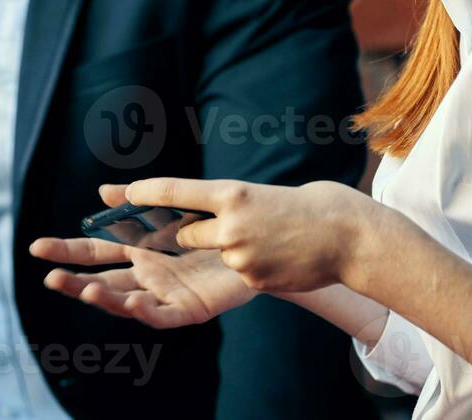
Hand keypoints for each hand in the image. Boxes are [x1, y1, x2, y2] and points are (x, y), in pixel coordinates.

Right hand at [29, 185, 256, 328]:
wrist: (257, 246)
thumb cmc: (213, 228)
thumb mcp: (175, 208)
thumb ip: (141, 199)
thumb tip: (102, 191)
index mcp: (137, 251)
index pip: (94, 251)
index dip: (66, 251)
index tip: (37, 248)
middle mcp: (144, 276)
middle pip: (102, 281)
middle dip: (75, 281)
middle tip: (50, 277)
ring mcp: (163, 295)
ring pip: (126, 301)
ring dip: (105, 298)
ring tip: (87, 289)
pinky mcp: (188, 310)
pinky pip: (162, 314)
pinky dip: (146, 311)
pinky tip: (134, 300)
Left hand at [126, 177, 384, 293]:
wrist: (353, 237)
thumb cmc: (317, 205)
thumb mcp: (268, 193)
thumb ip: (237, 204)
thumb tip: (215, 213)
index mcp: (234, 193)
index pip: (176, 191)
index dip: (144, 193)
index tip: (119, 193)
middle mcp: (230, 224)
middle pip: (185, 234)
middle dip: (189, 234)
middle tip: (209, 228)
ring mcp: (240, 256)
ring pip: (215, 256)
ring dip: (231, 251)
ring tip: (270, 240)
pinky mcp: (254, 280)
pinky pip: (239, 273)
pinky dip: (254, 266)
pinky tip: (282, 258)